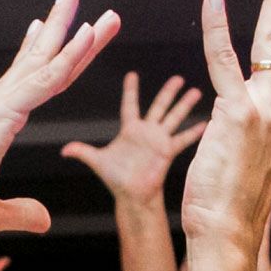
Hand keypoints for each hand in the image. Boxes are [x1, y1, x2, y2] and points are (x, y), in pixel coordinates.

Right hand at [0, 0, 120, 238]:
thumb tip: (44, 219)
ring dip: (76, 35)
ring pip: (48, 64)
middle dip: (63, 30)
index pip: (28, 81)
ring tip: (103, 14)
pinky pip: (44, 81)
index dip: (41, 53)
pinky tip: (85, 37)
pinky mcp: (2, 114)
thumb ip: (21, 212)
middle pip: (40, 61)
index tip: (46, 26)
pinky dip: (66, 58)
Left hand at [61, 72, 205, 200]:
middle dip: (168, 92)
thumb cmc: (115, 179)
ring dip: (184, 105)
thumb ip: (82, 152)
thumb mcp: (97, 161)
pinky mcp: (168, 151)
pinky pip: (183, 139)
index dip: (131, 90)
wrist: (132, 195)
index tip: (132, 74)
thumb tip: (63, 150)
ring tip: (196, 91)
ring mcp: (159, 140)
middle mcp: (146, 132)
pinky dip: (194, 132)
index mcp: (129, 130)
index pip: (130, 105)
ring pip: (174, 117)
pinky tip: (206, 123)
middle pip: (159, 106)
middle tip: (178, 78)